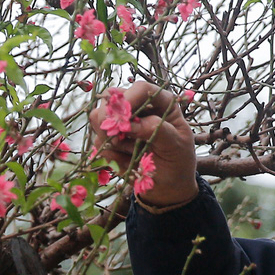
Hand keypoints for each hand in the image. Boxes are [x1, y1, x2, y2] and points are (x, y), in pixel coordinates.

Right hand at [87, 81, 198, 208]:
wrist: (168, 184)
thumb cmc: (178, 161)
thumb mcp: (176, 146)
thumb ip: (156, 130)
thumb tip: (130, 124)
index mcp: (161, 102)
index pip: (141, 89)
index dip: (129, 100)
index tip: (123, 120)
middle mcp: (139, 107)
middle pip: (112, 99)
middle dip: (110, 119)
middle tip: (118, 140)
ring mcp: (122, 121)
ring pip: (98, 118)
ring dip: (110, 139)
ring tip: (130, 153)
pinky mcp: (110, 137)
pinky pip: (97, 140)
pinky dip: (109, 154)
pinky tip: (126, 161)